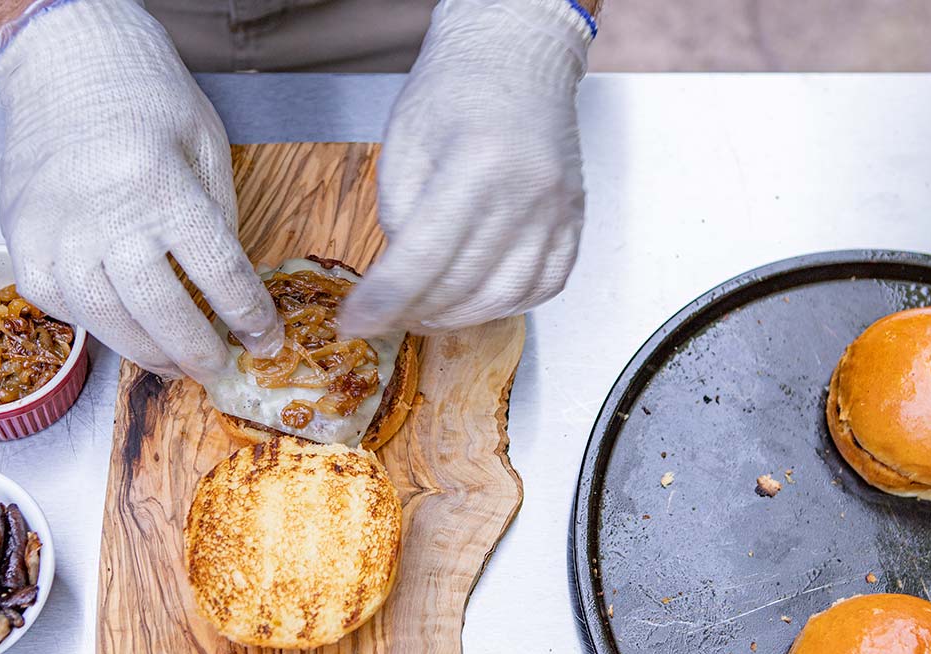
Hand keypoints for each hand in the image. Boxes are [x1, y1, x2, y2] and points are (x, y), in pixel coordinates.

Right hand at [0, 0, 281, 381]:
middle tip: (217, 370)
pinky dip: (94, 326)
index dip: (248, 317)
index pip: (218, 274)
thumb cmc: (146, 98)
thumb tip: (226, 291)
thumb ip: (219, 220)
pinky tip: (121, 327)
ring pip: (106, 323)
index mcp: (162, 187)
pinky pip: (60, 305)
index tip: (265, 340)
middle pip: (160, 313)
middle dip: (197, 352)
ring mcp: (56, 232)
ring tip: (174, 365)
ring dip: (147, 354)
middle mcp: (104, 216)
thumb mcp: (207, 146)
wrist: (65, 58)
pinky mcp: (21, 239)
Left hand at [339, 0, 594, 336]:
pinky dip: (506, 305)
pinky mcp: (574, 219)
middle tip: (387, 314)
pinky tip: (476, 298)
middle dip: (414, 313)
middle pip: (462, 285)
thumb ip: (399, 214)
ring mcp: (557, 210)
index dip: (383, 302)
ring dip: (457, 318)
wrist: (518, 54)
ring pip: (504, 298)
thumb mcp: (404, 142)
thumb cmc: (456, 88)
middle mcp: (525, 192)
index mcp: (476, 164)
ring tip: (427, 311)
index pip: (422, 258)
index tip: (356, 323)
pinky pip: (545, 286)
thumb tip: (401, 278)